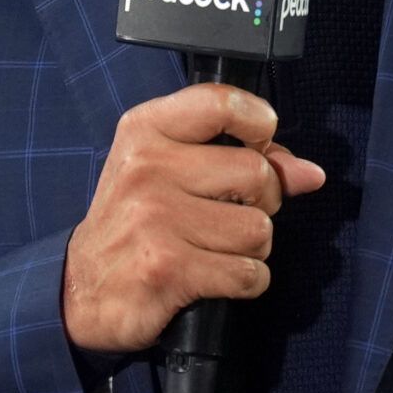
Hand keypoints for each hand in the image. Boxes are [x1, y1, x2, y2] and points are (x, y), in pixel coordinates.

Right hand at [62, 83, 325, 352]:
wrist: (81, 289)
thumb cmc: (134, 222)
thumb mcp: (171, 172)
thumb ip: (242, 160)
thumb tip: (311, 174)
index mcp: (146, 131)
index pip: (220, 103)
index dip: (259, 122)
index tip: (260, 141)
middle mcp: (148, 168)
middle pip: (256, 172)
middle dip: (262, 202)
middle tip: (234, 214)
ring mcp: (156, 218)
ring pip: (258, 229)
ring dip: (251, 249)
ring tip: (216, 248)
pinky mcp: (167, 268)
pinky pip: (248, 273)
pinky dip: (245, 281)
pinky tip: (214, 277)